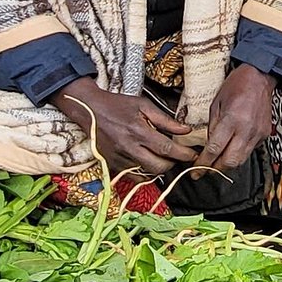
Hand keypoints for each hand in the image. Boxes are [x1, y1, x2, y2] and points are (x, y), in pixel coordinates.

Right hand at [53, 77, 195, 175]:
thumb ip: (166, 120)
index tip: (193, 154)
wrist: (89, 110)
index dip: (183, 154)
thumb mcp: (143, 105)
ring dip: (158, 167)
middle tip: (177, 155)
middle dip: (172, 164)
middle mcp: (128, 147)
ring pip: (147, 173)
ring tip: (161, 156)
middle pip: (159, 167)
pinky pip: (133, 176)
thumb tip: (186, 130)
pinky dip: (143, 172)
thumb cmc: (117, 105)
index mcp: (138, 131)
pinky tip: (146, 161)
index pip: (167, 149)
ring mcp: (119, 159)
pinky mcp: (112, 165)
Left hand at [194, 64, 275, 173]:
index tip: (196, 170)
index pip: (215, 149)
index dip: (204, 163)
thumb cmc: (236, 86)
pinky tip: (232, 149)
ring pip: (241, 160)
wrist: (259, 78)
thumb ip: (212, 126)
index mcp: (232, 120)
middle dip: (216, 169)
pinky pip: (249, 151)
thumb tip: (208, 145)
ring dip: (227, 164)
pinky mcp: (264, 135)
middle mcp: (246, 130)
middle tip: (205, 170)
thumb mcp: (216, 103)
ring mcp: (257, 134)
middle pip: (230, 161)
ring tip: (217, 163)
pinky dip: (239, 154)